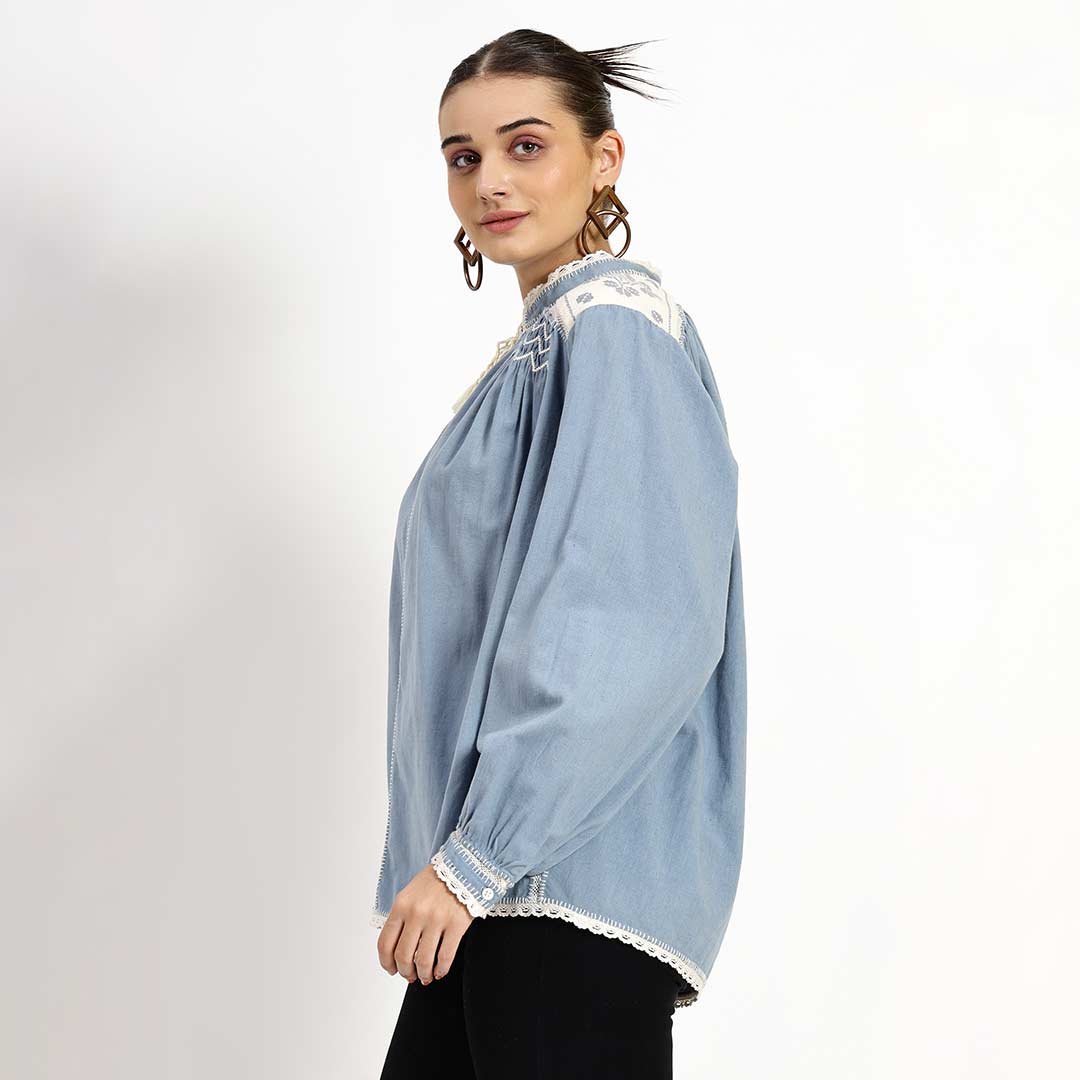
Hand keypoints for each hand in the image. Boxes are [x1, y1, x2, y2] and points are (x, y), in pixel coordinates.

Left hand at [377, 863, 474, 984]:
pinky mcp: (456, 924)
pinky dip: (441, 969)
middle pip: (403, 956)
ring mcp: (436, 919)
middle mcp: (416, 913)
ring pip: (423, 960)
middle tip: (410, 976)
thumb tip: (397, 948)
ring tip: (426, 977)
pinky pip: (445, 956)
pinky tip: (440, 971)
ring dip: (423, 974)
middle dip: (405, 972)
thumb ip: (401, 917)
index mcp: (401, 905)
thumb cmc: (436, 881)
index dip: (386, 963)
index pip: (385, 943)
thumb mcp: (410, 894)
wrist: (464, 867)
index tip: (392, 970)